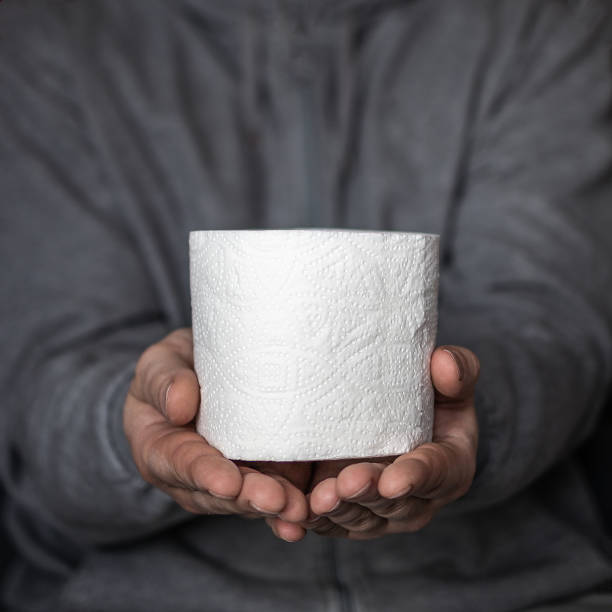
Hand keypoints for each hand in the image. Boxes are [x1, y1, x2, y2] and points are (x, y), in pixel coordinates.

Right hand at [123, 328, 310, 541]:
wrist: (204, 370)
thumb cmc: (174, 367)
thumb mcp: (159, 364)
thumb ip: (164, 381)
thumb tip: (179, 406)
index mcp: (159, 449)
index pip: (179, 463)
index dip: (204, 474)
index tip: (228, 482)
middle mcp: (192, 475)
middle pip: (218, 492)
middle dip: (248, 498)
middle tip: (276, 501)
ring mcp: (228, 477)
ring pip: (248, 498)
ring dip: (274, 506)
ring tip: (298, 509)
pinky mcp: (258, 473)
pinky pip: (273, 490)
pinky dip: (290, 502)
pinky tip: (309, 511)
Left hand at [280, 345, 478, 539]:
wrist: (398, 420)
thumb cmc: (431, 400)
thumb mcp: (451, 383)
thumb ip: (457, 371)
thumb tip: (444, 362)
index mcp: (449, 467)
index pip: (436, 473)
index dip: (416, 476)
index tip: (394, 478)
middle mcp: (417, 498)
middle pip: (393, 503)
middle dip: (369, 494)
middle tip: (347, 482)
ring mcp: (382, 511)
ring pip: (360, 518)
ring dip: (339, 510)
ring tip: (319, 498)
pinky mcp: (350, 514)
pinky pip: (332, 523)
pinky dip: (315, 520)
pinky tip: (298, 513)